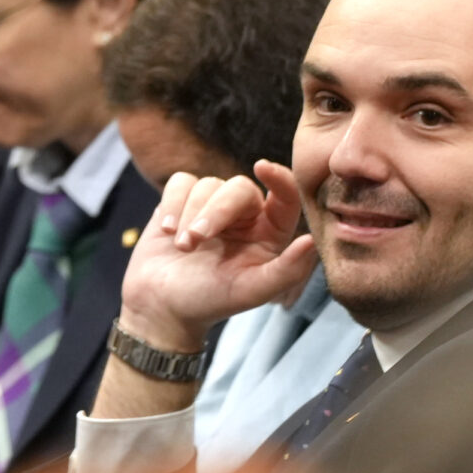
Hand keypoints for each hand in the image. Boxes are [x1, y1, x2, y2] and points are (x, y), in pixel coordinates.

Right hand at [117, 161, 317, 354]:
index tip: (262, 167)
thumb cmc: (210, 301)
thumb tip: (312, 242)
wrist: (161, 306)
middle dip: (214, 212)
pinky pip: (181, 182)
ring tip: (180, 247)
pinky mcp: (181, 201)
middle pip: (239, 188)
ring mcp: (211, 206)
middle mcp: (245, 216)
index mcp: (269, 234)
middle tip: (193, 242)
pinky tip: (166, 230)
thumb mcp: (250, 291)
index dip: (279, 178)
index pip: (285, 197)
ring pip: (207, 184)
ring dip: (188, 214)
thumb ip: (286, 270)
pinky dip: (171, 202)